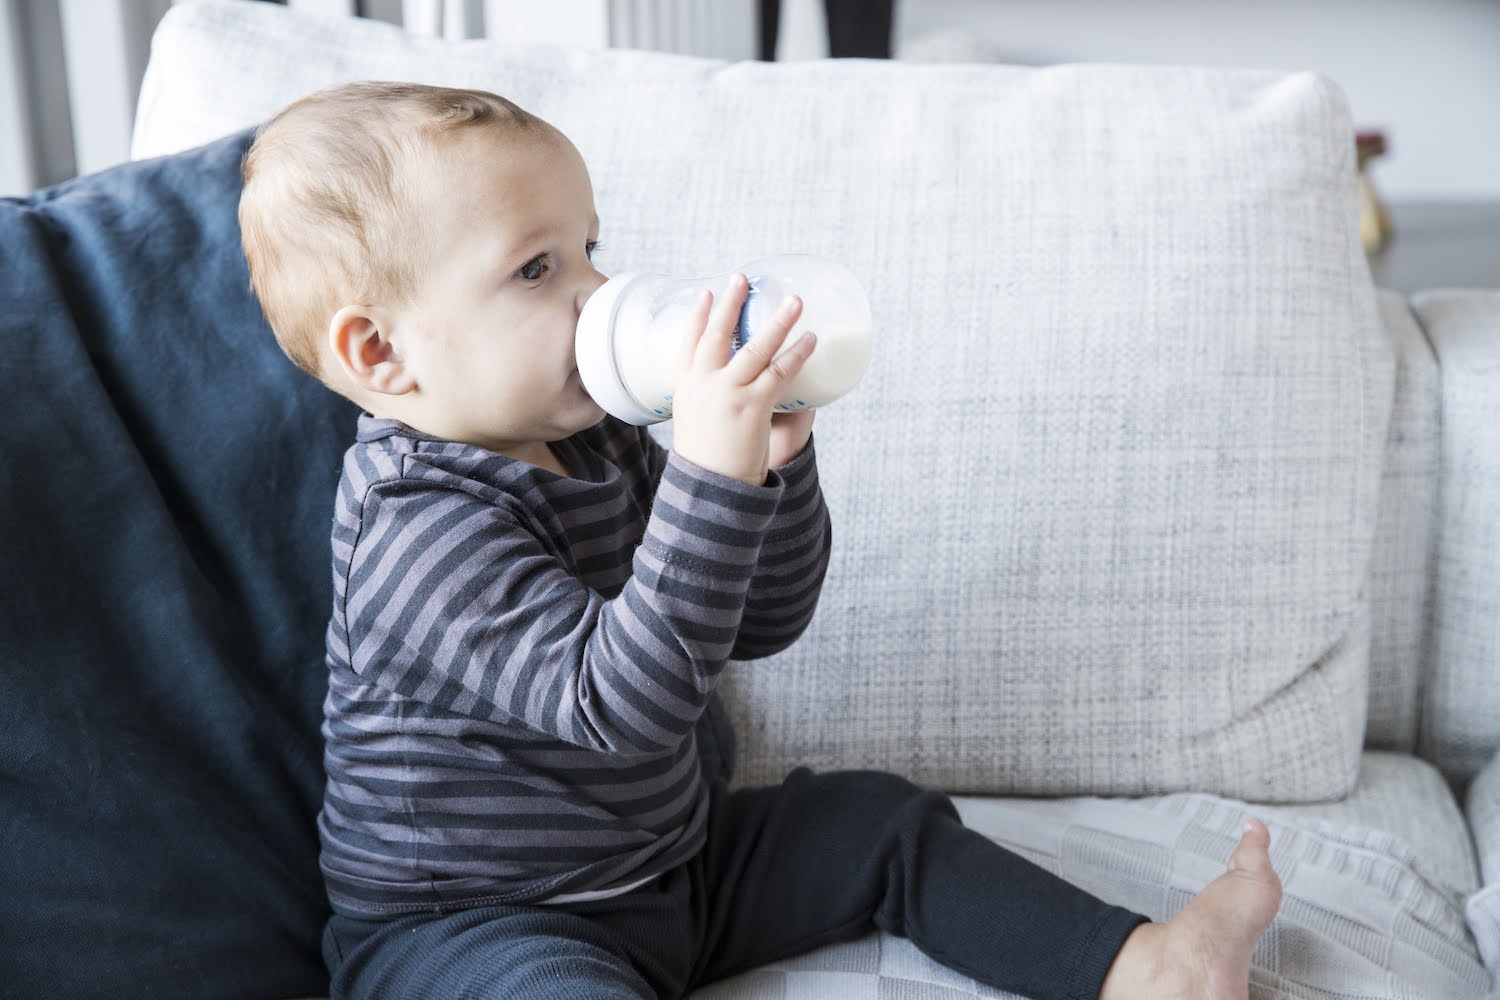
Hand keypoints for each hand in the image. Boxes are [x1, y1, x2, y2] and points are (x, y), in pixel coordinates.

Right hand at [670, 274, 817, 485]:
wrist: (711, 486)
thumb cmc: (707, 458)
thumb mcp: (695, 420)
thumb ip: (709, 399)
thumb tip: (725, 386)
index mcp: (686, 386)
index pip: (688, 343)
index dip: (697, 317)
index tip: (705, 293)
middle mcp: (704, 384)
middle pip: (717, 335)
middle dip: (729, 304)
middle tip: (742, 278)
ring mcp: (728, 393)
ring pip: (755, 348)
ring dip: (778, 321)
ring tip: (794, 301)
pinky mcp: (753, 405)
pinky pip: (779, 372)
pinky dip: (797, 354)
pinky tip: (810, 340)